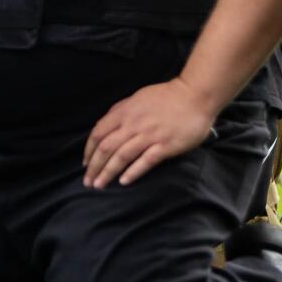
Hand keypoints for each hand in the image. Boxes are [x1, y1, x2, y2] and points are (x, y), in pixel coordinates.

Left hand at [82, 76, 219, 188]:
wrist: (195, 95)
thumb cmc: (167, 96)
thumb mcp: (138, 98)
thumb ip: (122, 110)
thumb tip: (108, 122)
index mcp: (125, 112)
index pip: (98, 133)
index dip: (89, 150)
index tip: (86, 164)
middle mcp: (133, 124)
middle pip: (106, 148)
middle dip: (94, 166)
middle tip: (88, 181)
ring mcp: (149, 135)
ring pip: (122, 156)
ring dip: (108, 172)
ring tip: (99, 185)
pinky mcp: (165, 145)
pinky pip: (145, 161)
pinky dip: (133, 172)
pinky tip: (124, 182)